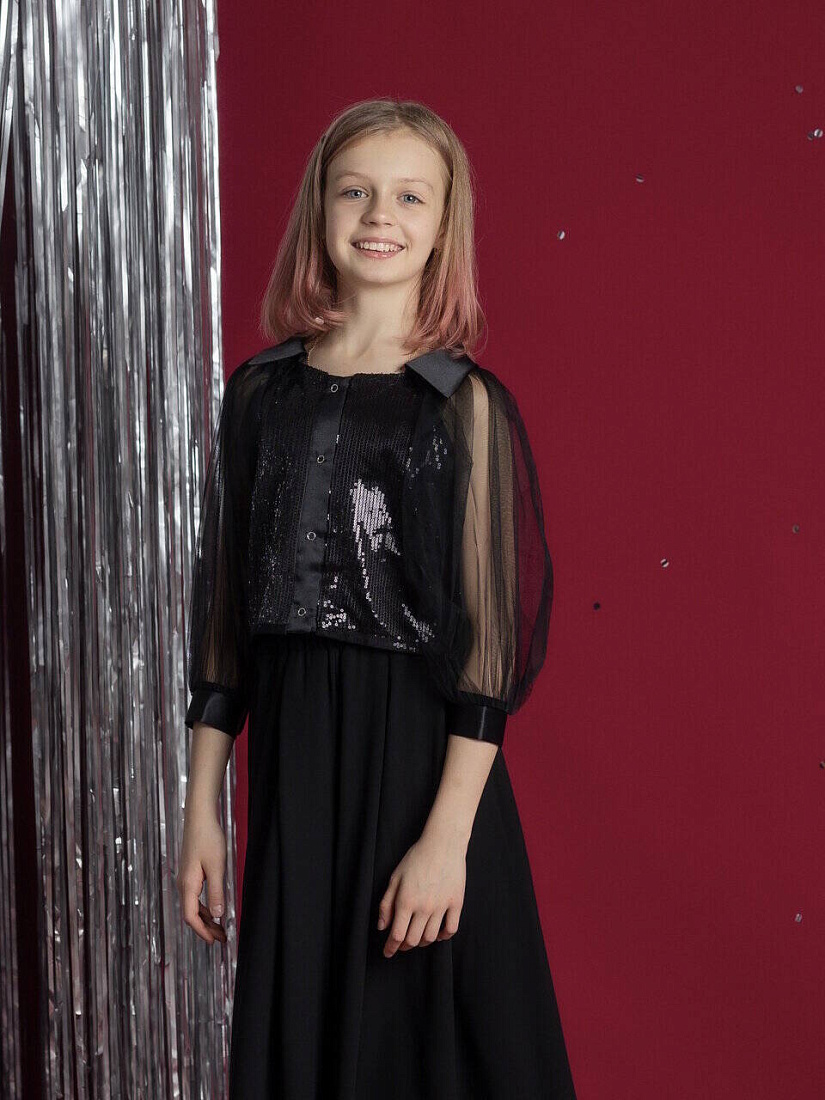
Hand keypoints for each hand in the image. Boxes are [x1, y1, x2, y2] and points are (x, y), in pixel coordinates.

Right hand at [176, 807, 228, 945]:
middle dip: (206, 928)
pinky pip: (195, 897)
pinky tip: (215, 909)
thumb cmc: (208, 838)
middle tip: (222, 938)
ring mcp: (186, 879)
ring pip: (194, 906)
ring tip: (221, 928)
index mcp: (188, 885)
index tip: (214, 941)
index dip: (202, 931)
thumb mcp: (216, 866)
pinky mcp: (191, 874)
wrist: (199, 818)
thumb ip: (217, 892)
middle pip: (191, 914)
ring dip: (207, 919)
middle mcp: (183, 884)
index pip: (190, 916)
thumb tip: (218, 916)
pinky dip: (205, 907)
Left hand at [377, 830, 466, 957]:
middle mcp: (424, 907)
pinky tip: (438, 934)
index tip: (387, 953)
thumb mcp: (395, 877)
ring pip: (431, 937)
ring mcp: (442, 906)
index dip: (391, 947)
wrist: (443, 844)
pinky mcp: (457, 903)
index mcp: (406, 900)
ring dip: (422, 942)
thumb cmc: (416, 858)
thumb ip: (387, 903)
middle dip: (404, 946)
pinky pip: (451, 929)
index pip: (397, 934)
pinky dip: (444, 936)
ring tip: (417, 938)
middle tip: (401, 944)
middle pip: (413, 939)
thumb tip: (382, 927)